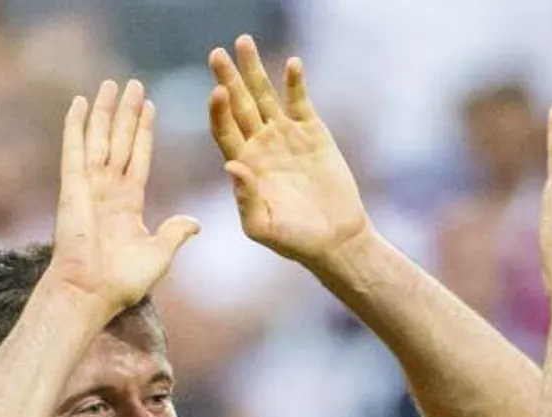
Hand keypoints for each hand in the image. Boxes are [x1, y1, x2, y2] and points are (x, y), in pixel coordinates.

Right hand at [46, 80, 200, 314]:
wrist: (92, 292)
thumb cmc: (122, 282)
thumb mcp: (159, 254)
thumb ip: (175, 233)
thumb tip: (196, 223)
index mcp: (128, 204)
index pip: (138, 157)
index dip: (144, 132)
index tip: (150, 107)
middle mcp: (107, 190)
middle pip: (120, 141)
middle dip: (127, 113)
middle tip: (133, 84)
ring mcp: (88, 186)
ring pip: (100, 138)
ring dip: (105, 111)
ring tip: (112, 84)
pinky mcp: (72, 187)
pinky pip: (74, 149)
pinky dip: (76, 125)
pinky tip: (80, 102)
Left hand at [208, 35, 370, 266]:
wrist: (335, 239)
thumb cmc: (295, 240)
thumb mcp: (263, 227)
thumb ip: (245, 199)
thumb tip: (231, 166)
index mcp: (243, 164)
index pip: (223, 129)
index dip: (218, 110)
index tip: (217, 92)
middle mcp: (260, 144)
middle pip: (238, 104)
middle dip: (228, 78)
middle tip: (216, 54)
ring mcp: (286, 136)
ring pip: (265, 96)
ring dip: (255, 70)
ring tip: (244, 42)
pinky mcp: (313, 133)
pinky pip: (300, 102)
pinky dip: (296, 84)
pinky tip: (292, 64)